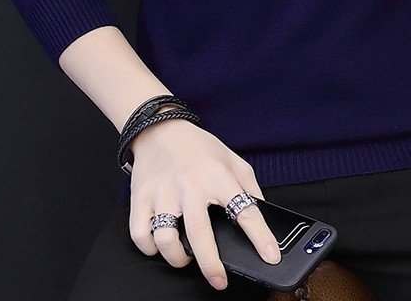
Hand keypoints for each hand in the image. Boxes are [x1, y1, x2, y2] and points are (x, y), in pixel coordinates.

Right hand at [127, 118, 280, 290]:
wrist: (161, 129)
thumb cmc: (199, 148)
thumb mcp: (233, 161)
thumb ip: (249, 188)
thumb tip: (263, 217)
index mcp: (218, 176)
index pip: (245, 209)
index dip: (260, 236)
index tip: (270, 256)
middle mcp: (190, 185)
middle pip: (200, 233)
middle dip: (211, 264)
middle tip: (219, 280)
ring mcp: (164, 192)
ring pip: (167, 239)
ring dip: (177, 258)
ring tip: (186, 258)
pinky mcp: (141, 198)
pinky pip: (141, 235)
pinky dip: (150, 248)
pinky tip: (160, 245)